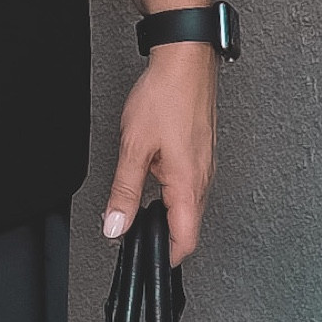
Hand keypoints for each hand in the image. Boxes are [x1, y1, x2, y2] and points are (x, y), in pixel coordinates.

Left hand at [102, 41, 215, 264]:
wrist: (185, 61)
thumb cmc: (165, 96)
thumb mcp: (134, 148)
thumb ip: (124, 191)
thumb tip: (115, 224)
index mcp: (188, 183)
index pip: (186, 239)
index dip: (166, 257)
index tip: (146, 259)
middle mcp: (203, 178)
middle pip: (188, 225)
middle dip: (163, 236)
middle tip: (135, 234)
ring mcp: (205, 164)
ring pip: (189, 204)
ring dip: (166, 212)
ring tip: (139, 207)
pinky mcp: (201, 151)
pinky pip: (189, 184)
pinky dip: (171, 192)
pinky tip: (153, 177)